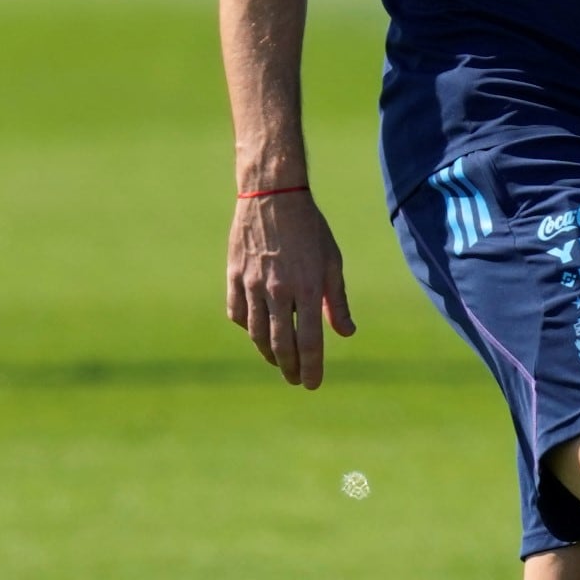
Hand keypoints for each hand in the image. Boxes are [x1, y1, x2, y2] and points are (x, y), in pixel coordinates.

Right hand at [228, 186, 355, 388]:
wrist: (272, 195)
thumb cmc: (309, 228)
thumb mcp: (332, 261)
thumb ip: (337, 301)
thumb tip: (345, 333)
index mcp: (307, 288)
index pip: (309, 342)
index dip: (311, 367)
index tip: (312, 384)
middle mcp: (278, 291)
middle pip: (282, 344)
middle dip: (290, 368)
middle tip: (296, 380)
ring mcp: (252, 285)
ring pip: (257, 333)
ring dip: (269, 353)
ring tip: (278, 362)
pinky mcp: (234, 276)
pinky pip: (237, 313)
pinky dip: (247, 328)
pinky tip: (257, 332)